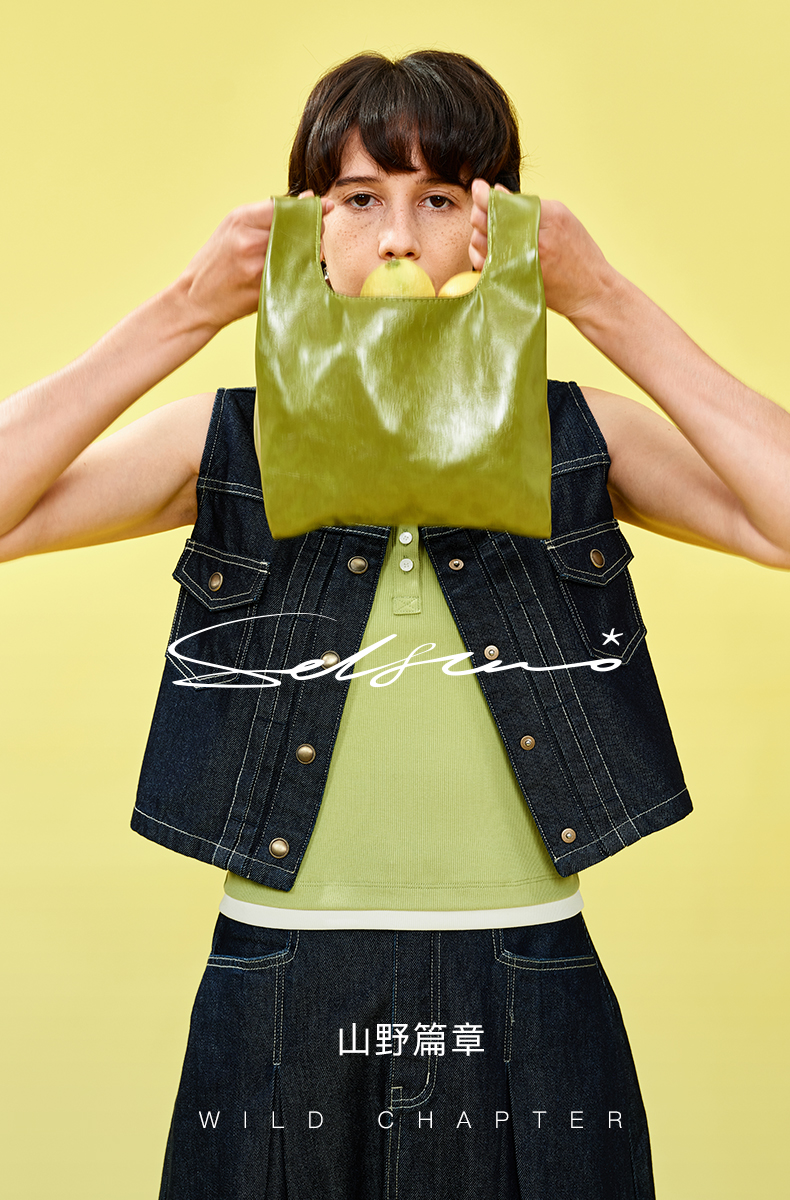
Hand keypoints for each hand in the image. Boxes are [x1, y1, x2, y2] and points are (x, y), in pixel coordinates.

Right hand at [177, 193, 333, 331]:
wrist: (194, 300)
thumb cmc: (215, 263)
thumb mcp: (232, 228)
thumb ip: (268, 214)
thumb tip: (307, 199)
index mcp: (241, 219)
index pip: (288, 207)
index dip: (310, 208)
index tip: (326, 208)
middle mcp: (249, 241)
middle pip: (298, 230)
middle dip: (313, 232)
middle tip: (317, 236)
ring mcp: (257, 267)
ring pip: (300, 254)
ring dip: (310, 254)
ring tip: (302, 256)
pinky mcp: (264, 290)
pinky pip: (294, 277)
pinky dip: (300, 274)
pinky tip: (295, 274)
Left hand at [469, 180, 612, 320]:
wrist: (590, 291)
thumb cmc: (579, 253)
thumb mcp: (562, 218)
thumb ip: (529, 204)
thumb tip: (497, 191)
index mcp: (547, 219)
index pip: (504, 202)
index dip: (485, 195)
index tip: (478, 188)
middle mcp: (531, 241)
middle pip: (487, 221)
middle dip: (481, 214)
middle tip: (485, 213)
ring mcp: (518, 264)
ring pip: (480, 242)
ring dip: (479, 235)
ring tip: (491, 234)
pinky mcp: (511, 282)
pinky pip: (482, 264)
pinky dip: (481, 254)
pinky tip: (491, 251)